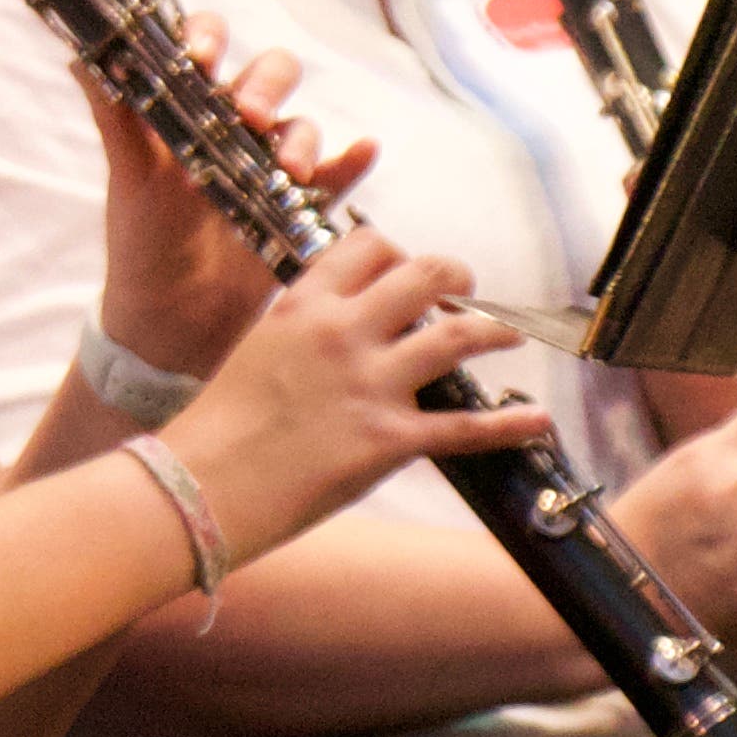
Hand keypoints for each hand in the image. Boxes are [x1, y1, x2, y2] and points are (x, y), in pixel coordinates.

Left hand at [78, 27, 380, 383]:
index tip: (200, 57)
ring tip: (289, 171)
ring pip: (301, 126)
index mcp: (188, 109)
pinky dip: (353, 160)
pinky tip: (364, 149)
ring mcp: (271, 166)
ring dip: (302, 137)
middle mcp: (235, 128)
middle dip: (266, 86)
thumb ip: (113, 116)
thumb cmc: (142, 243)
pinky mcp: (301, 206)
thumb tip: (80, 54)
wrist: (169, 324)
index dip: (208, 37)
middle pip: (269, 75)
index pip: (206, 45)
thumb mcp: (127, 178)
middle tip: (250, 117)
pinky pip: (338, 176)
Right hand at [169, 230, 548, 561]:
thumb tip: (336, 337)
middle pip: (423, 274)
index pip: (368, 246)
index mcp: (303, 305)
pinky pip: (466, 426)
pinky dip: (510, 425)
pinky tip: (538, 420)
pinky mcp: (388, 440)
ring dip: (494, 331)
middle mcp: (342, 332)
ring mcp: (369, 384)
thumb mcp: (255, 354)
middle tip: (464, 288)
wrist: (198, 489)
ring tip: (510, 334)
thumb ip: (301, 335)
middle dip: (455, 277)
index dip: (397, 253)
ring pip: (457, 336)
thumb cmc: (216, 430)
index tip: (406, 270)